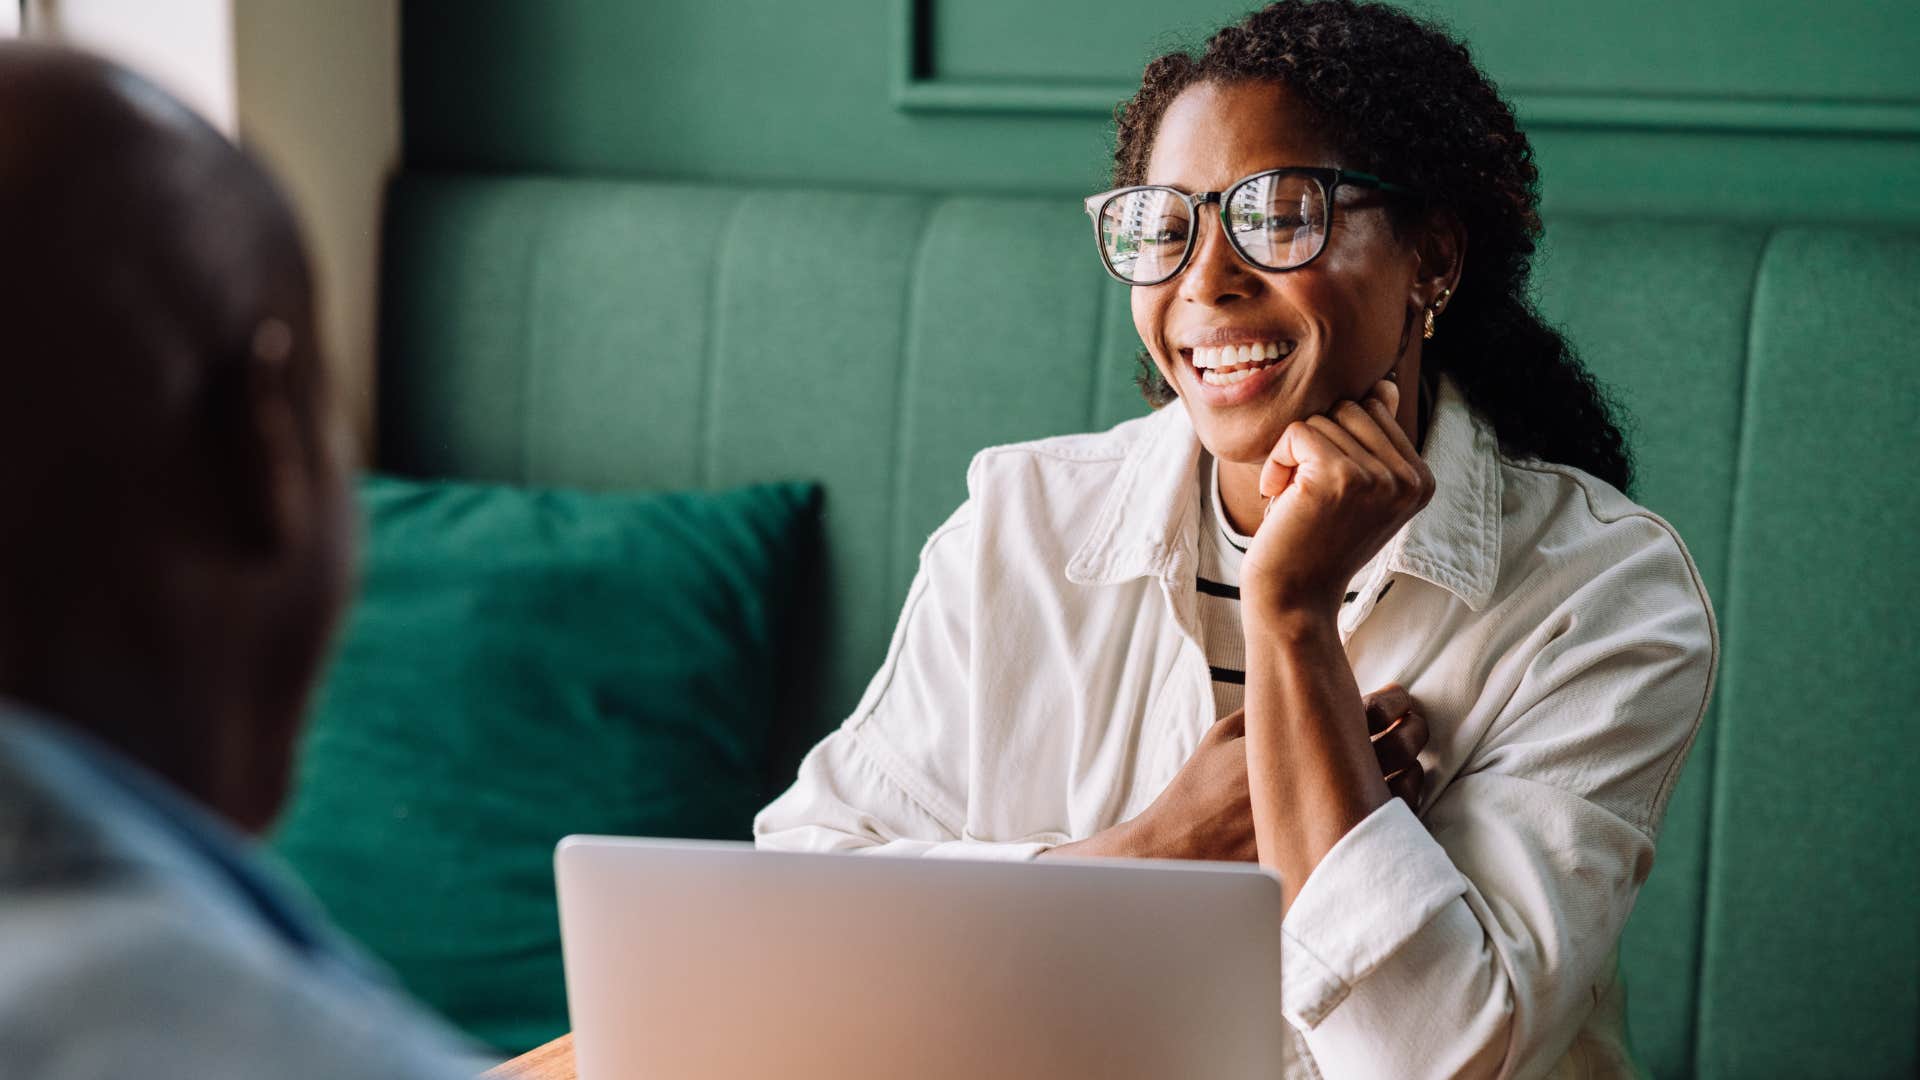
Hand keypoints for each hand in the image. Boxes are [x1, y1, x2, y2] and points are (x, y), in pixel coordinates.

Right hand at [1043, 685, 1428, 859]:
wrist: (1180, 851)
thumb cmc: (1197, 791)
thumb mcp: (1223, 736)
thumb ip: (1262, 713)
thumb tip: (1293, 690)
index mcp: (1296, 741)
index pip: (1363, 712)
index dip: (1389, 703)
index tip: (1397, 699)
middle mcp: (1317, 779)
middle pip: (1393, 749)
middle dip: (1412, 732)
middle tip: (1414, 725)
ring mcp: (1329, 819)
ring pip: (1399, 792)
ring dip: (1413, 773)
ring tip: (1412, 764)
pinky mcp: (1332, 852)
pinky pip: (1383, 830)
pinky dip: (1399, 813)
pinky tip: (1396, 802)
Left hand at [1242, 378, 1435, 619]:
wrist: (1293, 599)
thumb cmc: (1316, 542)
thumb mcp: (1358, 489)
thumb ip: (1375, 439)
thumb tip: (1387, 384)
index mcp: (1420, 479)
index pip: (1373, 410)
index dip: (1337, 442)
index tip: (1329, 491)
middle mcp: (1408, 478)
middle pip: (1349, 408)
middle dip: (1315, 444)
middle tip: (1309, 495)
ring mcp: (1378, 477)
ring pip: (1321, 419)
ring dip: (1293, 456)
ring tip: (1297, 501)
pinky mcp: (1339, 477)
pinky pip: (1297, 432)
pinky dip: (1276, 462)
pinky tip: (1279, 498)